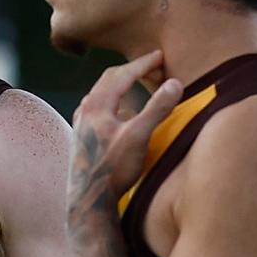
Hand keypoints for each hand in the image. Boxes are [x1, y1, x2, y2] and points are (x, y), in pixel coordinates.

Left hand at [70, 51, 182, 206]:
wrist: (89, 201)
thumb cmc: (113, 169)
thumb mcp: (139, 137)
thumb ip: (157, 109)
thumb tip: (174, 83)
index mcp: (96, 105)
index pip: (122, 74)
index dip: (143, 63)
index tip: (160, 55)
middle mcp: (85, 110)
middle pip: (109, 80)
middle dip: (132, 70)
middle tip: (152, 64)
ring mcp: (81, 124)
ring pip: (103, 95)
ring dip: (121, 85)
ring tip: (138, 83)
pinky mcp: (83, 138)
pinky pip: (100, 110)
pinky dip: (115, 102)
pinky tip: (123, 114)